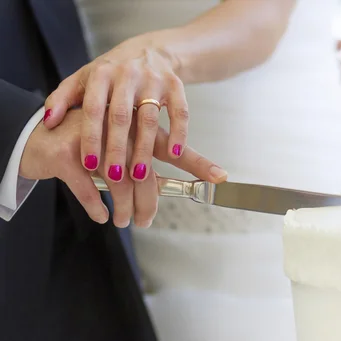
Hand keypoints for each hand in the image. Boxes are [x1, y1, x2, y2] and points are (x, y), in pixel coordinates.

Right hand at [20, 108, 226, 227]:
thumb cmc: (88, 144)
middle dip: (148, 206)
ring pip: (119, 186)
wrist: (40, 134)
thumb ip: (141, 163)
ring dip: (124, 210)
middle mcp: (118, 132)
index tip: (220, 178)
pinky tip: (103, 215)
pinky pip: (88, 191)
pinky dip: (97, 208)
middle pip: (145, 176)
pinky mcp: (66, 156)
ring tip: (125, 221)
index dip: (198, 164)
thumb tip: (166, 191)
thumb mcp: (118, 146)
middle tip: (145, 221)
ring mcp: (91, 143)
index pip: (174, 150)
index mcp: (136, 129)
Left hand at [42, 31, 187, 183]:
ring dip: (145, 148)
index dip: (91, 138)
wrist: (150, 51)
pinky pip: (179, 112)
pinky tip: (174, 153)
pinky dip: (178, 133)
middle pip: (121, 116)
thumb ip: (62, 99)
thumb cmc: (112, 73)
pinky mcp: (175, 85)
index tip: (90, 164)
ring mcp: (152, 79)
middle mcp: (127, 74)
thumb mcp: (84, 79)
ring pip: (149, 118)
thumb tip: (48, 123)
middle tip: (115, 177)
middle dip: (117, 149)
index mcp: (101, 73)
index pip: (93, 109)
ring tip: (139, 175)